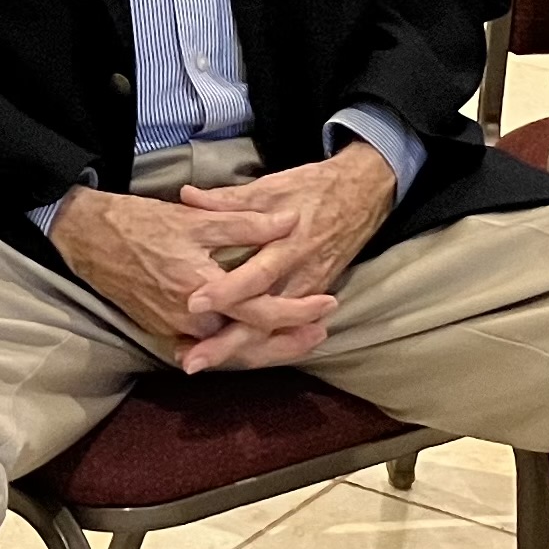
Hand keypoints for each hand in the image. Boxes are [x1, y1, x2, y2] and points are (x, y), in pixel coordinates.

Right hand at [53, 187, 324, 370]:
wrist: (88, 237)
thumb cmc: (140, 223)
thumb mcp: (197, 218)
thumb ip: (247, 223)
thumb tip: (288, 222)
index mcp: (201, 290)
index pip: (262, 313)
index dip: (298, 311)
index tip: (327, 303)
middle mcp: (188, 319)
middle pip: (250, 344)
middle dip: (287, 342)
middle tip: (320, 333)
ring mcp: (173, 329)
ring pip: (229, 348)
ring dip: (263, 346)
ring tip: (295, 337)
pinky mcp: (161, 328)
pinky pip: (206, 345)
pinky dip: (231, 344)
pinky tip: (249, 338)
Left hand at [171, 146, 398, 371]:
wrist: (362, 194)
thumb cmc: (314, 188)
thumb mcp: (273, 187)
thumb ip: (229, 199)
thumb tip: (187, 196)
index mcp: (289, 245)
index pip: (256, 275)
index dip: (226, 292)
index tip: (194, 304)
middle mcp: (300, 275)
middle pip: (262, 319)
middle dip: (227, 343)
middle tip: (191, 360)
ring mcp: (308, 291)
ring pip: (273, 332)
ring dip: (237, 350)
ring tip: (200, 362)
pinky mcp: (312, 297)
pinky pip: (284, 329)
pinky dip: (258, 346)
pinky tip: (227, 355)